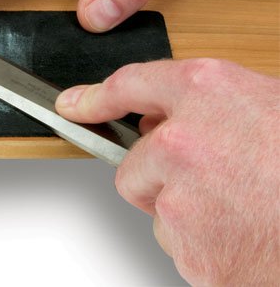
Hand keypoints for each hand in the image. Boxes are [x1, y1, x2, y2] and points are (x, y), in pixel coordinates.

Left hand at [55, 59, 279, 284]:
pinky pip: (178, 244)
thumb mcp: (269, 103)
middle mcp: (182, 139)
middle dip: (158, 176)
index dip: (95, 96)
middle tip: (206, 182)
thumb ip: (211, 105)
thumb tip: (166, 117)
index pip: (129, 84)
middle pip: (132, 164)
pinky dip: (202, 245)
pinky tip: (243, 235)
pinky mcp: (189, 248)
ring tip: (239, 209)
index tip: (73, 105)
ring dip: (184, 211)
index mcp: (206, 91)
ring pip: (156, 207)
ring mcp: (180, 196)